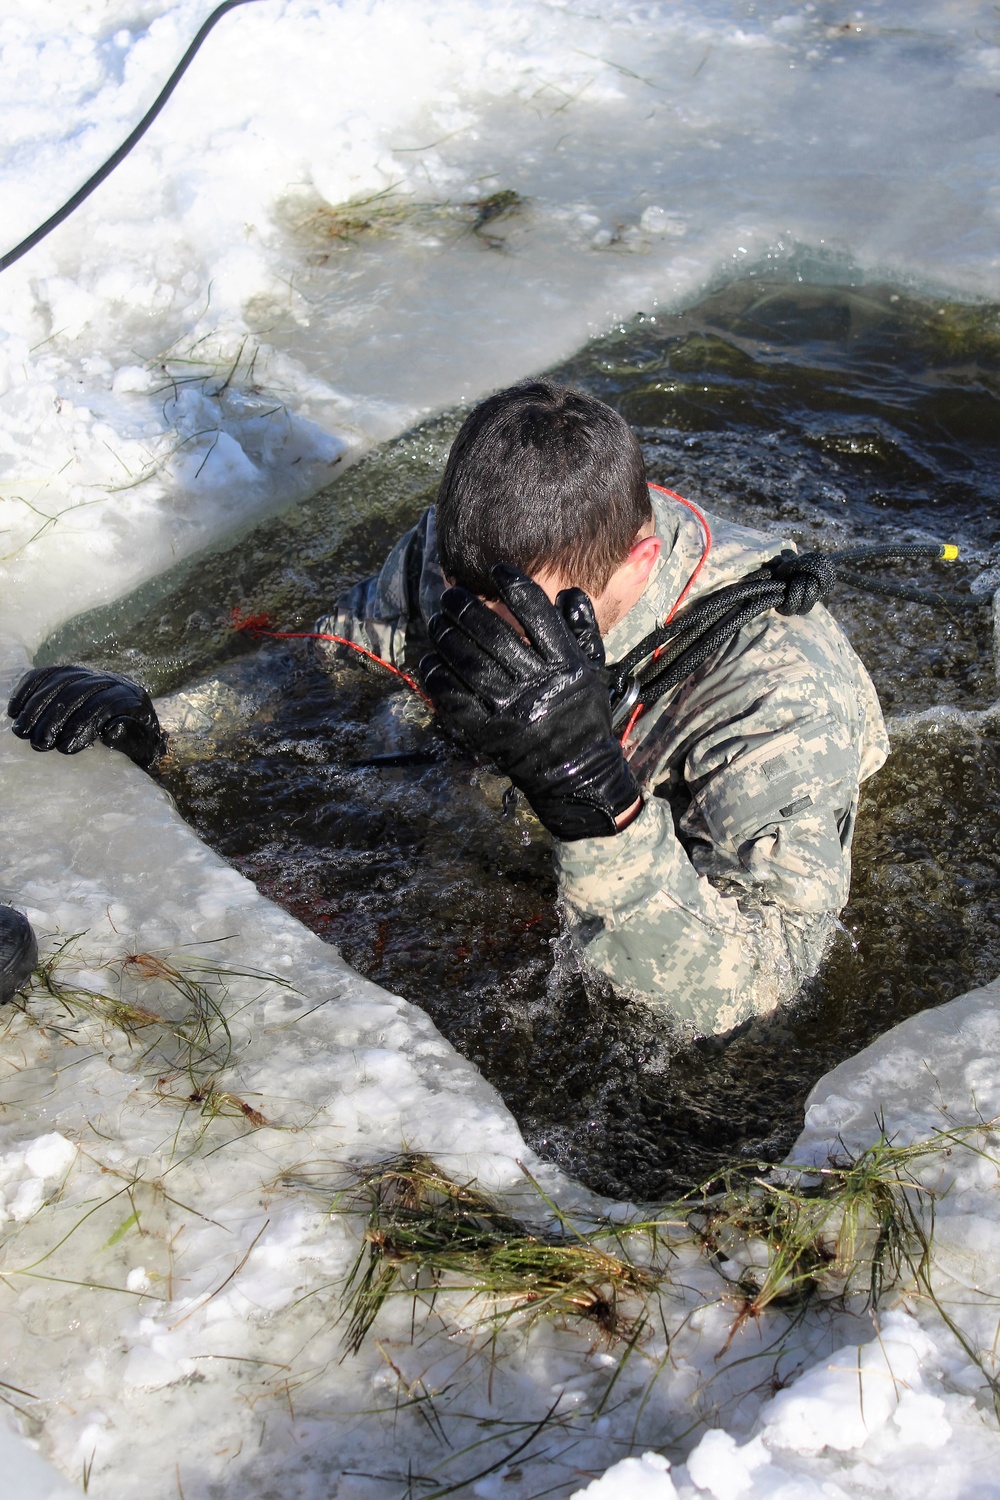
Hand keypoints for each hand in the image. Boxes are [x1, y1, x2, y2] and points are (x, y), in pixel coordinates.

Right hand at [7, 665, 163, 769]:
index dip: (81, 726)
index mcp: (132, 698)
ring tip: (23, 731)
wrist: (138, 728)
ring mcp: (90, 674)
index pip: (103, 704)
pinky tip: (15, 710)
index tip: (65, 749)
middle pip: (77, 692)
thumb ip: (131, 739)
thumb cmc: (139, 744)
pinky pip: (47, 674)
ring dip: (36, 706)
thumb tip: (111, 729)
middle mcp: (112, 680)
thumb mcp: (143, 748)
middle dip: (54, 718)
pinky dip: (28, 689)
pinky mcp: (72, 673)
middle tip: (39, 744)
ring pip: (59, 681)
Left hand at [421, 564, 639, 840]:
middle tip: (451, 594)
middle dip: (468, 608)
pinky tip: (431, 660)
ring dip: (448, 637)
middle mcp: (539, 686)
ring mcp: (511, 711)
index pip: (538, 615)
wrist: (576, 772)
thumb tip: (569, 591)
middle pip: (495, 635)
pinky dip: (438, 677)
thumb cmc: (585, 714)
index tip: (496, 569)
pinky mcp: (489, 734)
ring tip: (438, 621)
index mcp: (568, 666)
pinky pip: (455, 699)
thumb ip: (585, 630)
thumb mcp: (595, 670)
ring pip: (470, 663)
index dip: (515, 585)